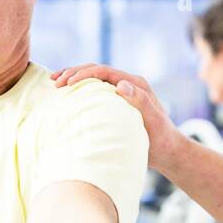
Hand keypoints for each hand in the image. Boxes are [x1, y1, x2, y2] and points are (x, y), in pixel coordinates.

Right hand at [50, 64, 182, 172]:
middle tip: (56, 82)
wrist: (167, 150)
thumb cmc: (161, 137)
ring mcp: (121, 94)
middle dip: (74, 73)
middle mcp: (127, 85)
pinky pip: (94, 93)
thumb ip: (140, 101)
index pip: (105, 72)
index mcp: (135, 84)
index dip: (85, 74)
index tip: (68, 83)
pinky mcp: (115, 104)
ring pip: (93, 81)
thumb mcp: (153, 119)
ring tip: (55, 83)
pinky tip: (66, 97)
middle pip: (96, 71)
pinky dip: (80, 92)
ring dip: (74, 80)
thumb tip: (121, 85)